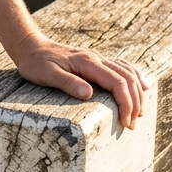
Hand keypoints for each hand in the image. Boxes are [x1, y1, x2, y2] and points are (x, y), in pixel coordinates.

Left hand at [12, 33, 149, 128]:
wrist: (29, 46)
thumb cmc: (35, 63)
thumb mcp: (45, 74)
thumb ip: (66, 82)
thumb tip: (88, 93)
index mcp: (87, 63)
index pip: (118, 82)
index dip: (126, 103)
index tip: (125, 122)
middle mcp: (96, 59)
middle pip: (128, 79)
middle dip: (135, 103)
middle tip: (131, 125)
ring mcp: (97, 59)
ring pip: (127, 72)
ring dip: (137, 92)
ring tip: (138, 114)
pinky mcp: (95, 62)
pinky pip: (121, 67)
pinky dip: (135, 77)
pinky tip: (142, 86)